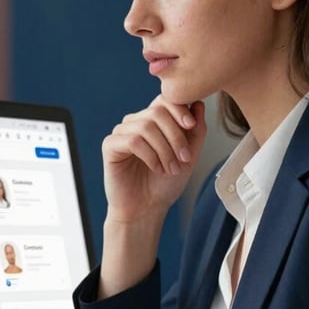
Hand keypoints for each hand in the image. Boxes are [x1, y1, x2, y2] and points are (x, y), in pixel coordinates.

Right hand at [103, 96, 206, 223]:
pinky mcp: (110, 146)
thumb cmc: (165, 184)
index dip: (179, 109)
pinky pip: (133, 140)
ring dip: (164, 149)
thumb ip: (196, 130)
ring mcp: (122, 132)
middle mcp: (136, 122)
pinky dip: (149, 155)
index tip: (191, 126)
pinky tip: (155, 168)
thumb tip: (198, 103)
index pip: (165, 99)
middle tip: (184, 158)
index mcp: (153, 121)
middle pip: (157, 111)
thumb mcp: (189, 155)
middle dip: (176, 135)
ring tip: (170, 168)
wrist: (147, 209)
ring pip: (146, 126)